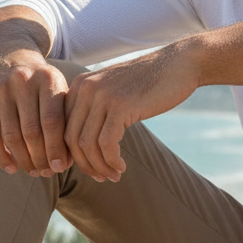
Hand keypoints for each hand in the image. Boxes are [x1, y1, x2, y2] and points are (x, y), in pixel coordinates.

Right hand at [0, 49, 70, 176]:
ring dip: (23, 160)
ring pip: (12, 136)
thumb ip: (65, 119)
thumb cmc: (41, 83)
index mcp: (48, 79)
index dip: (57, 148)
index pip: (53, 121)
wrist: (8, 55)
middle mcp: (23, 81)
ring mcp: (0, 89)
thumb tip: (65, 162)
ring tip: (33, 171)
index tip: (60, 167)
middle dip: (41, 158)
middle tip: (47, 172)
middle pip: (32, 132)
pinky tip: (11, 168)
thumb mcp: (57, 89)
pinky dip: (1, 156)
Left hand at [63, 42, 198, 181]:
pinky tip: (122, 167)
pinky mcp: (120, 105)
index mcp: (80, 85)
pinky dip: (112, 161)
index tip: (89, 168)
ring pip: (87, 144)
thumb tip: (82, 147)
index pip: (63, 127)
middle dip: (84, 164)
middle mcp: (86, 88)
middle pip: (71, 138)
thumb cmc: (149, 83)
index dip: (73, 153)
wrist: (179, 64)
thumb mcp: (114, 92)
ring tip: (114, 175)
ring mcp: (102, 96)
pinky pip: (107, 144)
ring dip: (100, 166)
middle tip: (101, 177)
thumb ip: (95, 111)